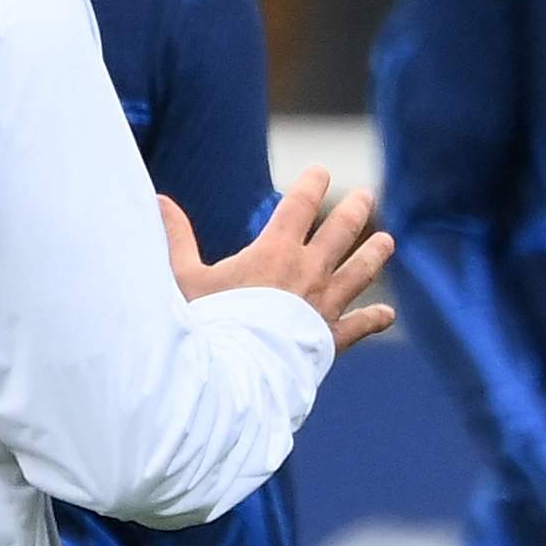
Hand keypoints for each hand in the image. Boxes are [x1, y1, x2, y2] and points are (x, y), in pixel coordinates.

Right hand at [171, 166, 397, 352]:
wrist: (234, 374)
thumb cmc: (206, 325)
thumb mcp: (184, 276)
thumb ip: (175, 236)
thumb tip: (157, 199)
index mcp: (275, 252)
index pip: (299, 206)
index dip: (311, 184)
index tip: (321, 171)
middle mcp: (309, 272)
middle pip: (340, 232)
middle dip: (354, 210)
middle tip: (367, 196)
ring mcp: (325, 305)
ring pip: (360, 272)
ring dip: (374, 254)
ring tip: (387, 241)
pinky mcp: (331, 338)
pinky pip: (359, 325)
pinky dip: (375, 319)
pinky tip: (388, 314)